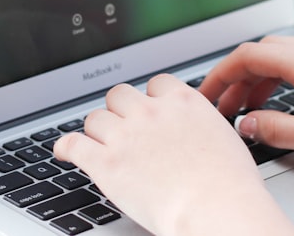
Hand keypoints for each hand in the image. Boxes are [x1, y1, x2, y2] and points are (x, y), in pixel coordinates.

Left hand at [53, 74, 293, 235]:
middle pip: (120, 95)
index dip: (150, 98)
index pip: (156, 84)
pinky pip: (73, 144)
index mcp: (182, 102)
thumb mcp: (223, 137)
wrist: (215, 209)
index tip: (149, 109)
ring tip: (99, 144)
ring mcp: (126, 135)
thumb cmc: (229, 184)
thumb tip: (194, 129)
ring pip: (95, 118)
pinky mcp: (105, 162)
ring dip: (98, 131)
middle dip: (120, 110)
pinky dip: (65, 147)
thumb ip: (201, 123)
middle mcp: (151, 111)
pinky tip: (63, 151)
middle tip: (123, 129)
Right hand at [199, 36, 293, 165]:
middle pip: (264, 51)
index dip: (220, 74)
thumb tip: (246, 124)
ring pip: (284, 55)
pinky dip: (284, 78)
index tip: (206, 94)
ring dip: (261, 78)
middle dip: (238, 76)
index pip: (248, 55)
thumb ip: (275, 129)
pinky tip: (288, 103)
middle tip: (226, 105)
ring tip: (252, 108)